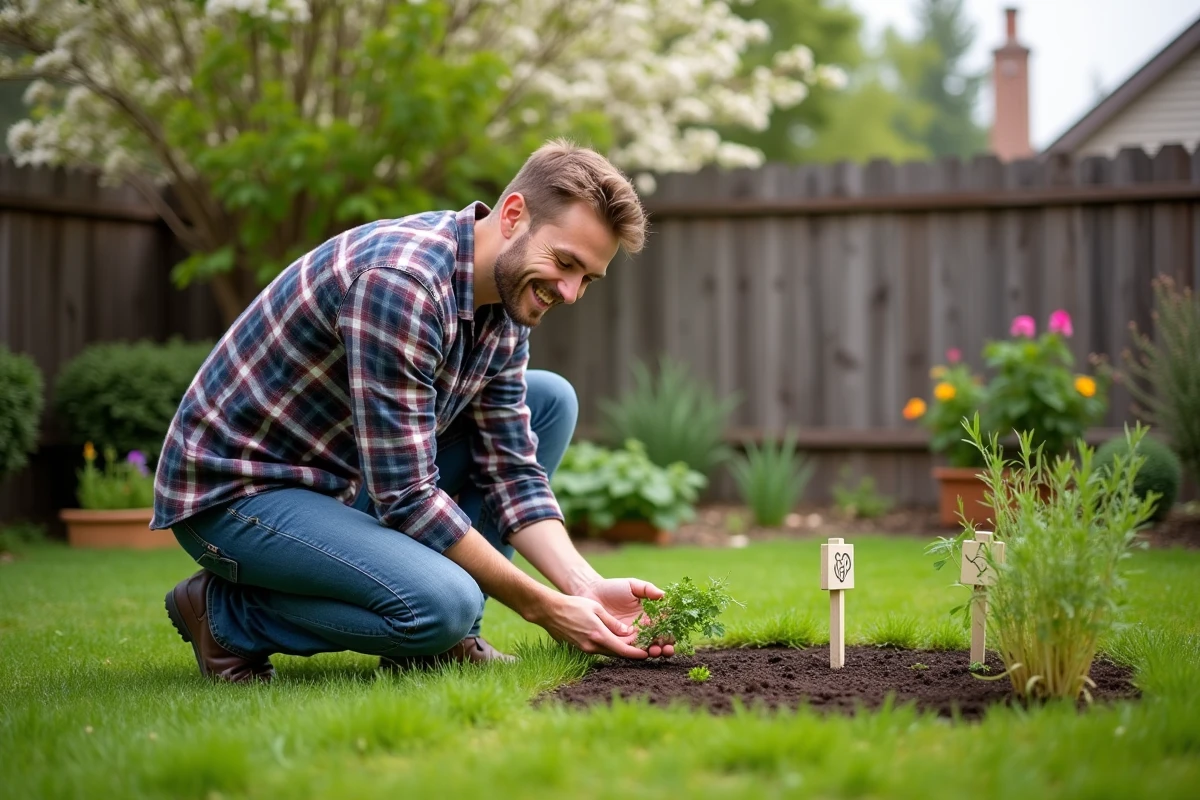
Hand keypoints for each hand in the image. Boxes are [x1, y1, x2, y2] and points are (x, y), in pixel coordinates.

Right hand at [534, 593, 651, 658]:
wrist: (550, 611)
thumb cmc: (573, 605)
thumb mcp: (596, 609)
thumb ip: (612, 622)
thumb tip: (626, 632)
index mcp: (598, 635)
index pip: (622, 650)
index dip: (636, 653)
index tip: (647, 654)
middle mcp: (592, 646)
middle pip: (616, 653)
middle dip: (630, 652)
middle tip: (644, 649)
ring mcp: (585, 648)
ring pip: (608, 651)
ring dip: (619, 649)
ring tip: (631, 644)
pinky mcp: (580, 647)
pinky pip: (598, 649)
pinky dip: (608, 646)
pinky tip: (614, 640)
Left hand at [577, 578, 675, 657]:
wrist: (591, 593)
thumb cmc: (613, 587)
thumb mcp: (632, 585)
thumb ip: (648, 589)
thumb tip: (664, 595)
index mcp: (649, 614)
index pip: (664, 624)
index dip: (671, 630)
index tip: (675, 633)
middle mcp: (642, 628)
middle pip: (658, 639)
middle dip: (665, 646)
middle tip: (667, 648)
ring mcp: (631, 636)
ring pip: (647, 647)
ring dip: (654, 652)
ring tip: (655, 651)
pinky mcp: (619, 642)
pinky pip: (630, 650)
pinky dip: (638, 654)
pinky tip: (643, 654)